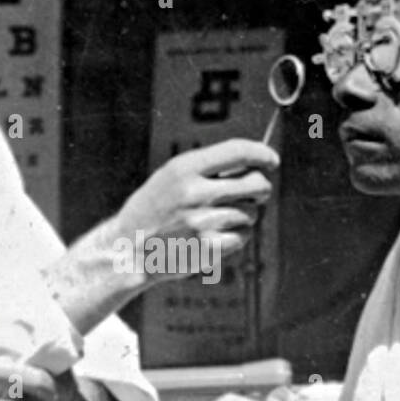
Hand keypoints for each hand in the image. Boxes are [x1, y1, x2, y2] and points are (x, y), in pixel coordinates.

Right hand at [110, 139, 278, 279]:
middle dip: (261, 188)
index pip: (238, 151)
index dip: (262, 154)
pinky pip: (242, 237)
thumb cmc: (155, 208)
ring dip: (243, 215)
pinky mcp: (207, 248)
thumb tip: (256, 163)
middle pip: (255, 184)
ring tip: (217, 219)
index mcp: (185, 168)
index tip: (272, 160)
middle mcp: (194, 193)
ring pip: (250, 212)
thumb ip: (208, 168)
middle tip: (255, 194)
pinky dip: (236, 237)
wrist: (128, 249)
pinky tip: (215, 236)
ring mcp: (201, 222)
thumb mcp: (172, 177)